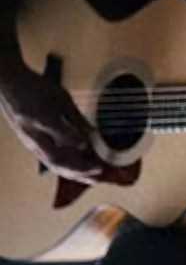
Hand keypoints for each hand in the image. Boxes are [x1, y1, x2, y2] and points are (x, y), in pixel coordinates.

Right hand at [0, 62, 106, 183]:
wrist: (9, 85)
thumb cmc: (36, 88)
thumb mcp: (60, 97)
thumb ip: (76, 117)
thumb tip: (93, 134)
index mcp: (41, 117)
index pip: (58, 133)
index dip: (73, 141)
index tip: (87, 146)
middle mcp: (34, 134)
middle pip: (56, 158)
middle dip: (78, 169)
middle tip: (98, 172)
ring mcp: (31, 142)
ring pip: (53, 164)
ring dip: (75, 173)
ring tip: (93, 179)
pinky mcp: (31, 145)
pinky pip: (50, 161)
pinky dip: (67, 169)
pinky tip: (81, 172)